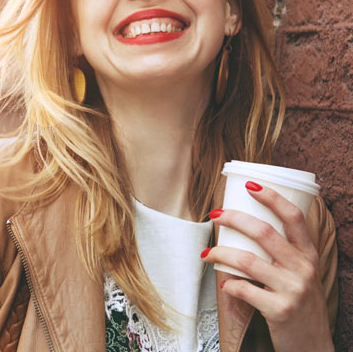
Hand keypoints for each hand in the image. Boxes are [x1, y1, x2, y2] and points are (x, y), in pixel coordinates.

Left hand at [201, 182, 333, 351]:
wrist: (314, 347)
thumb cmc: (301, 304)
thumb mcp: (303, 274)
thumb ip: (285, 253)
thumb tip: (246, 226)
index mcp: (308, 255)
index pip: (294, 217)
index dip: (271, 197)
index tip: (250, 185)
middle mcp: (303, 268)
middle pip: (264, 232)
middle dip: (234, 218)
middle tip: (215, 215)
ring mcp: (292, 290)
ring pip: (247, 259)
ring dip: (220, 252)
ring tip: (207, 253)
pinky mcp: (279, 311)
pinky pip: (244, 289)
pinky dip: (229, 284)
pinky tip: (224, 283)